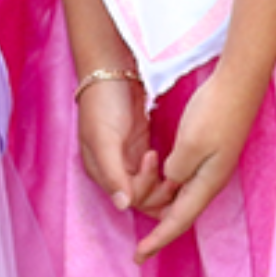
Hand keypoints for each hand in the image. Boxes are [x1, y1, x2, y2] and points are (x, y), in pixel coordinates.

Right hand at [76, 76, 160, 214]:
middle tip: (171, 170)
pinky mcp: (141, 150)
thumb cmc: (103, 103)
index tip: (151, 156)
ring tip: (174, 167)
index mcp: (101, 172)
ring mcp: (129, 161)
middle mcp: (115, 172)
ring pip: (150, 191)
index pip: (128, 198)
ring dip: (163, 186)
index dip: (144, 186)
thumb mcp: (104, 139)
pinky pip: (154, 175)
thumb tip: (123, 205)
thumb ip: (113, 173)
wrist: (111, 70)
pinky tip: (173, 165)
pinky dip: (164, 175)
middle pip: (141, 200)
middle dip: (158, 191)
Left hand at [133, 70, 260, 257]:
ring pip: (184, 198)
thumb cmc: (214, 112)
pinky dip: (171, 191)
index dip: (157, 240)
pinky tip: (161, 188)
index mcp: (206, 182)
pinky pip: (187, 181)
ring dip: (165, 212)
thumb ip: (177, 170)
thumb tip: (170, 182)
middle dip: (161, 233)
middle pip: (182, 215)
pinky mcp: (210, 151)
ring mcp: (212, 165)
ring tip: (147, 226)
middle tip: (140, 248)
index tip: (138, 257)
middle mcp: (210, 179)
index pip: (177, 221)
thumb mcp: (189, 145)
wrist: (239, 83)